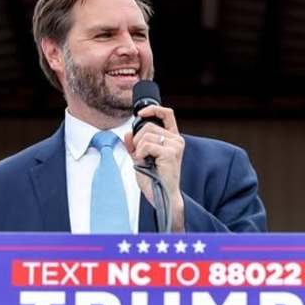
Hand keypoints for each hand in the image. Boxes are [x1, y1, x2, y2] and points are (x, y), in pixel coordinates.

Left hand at [124, 105, 184, 229]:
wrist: (161, 195)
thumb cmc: (154, 179)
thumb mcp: (140, 158)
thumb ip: (134, 145)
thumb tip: (128, 134)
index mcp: (172, 138)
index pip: (167, 114)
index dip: (153, 109)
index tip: (140, 113)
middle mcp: (176, 140)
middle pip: (149, 126)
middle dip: (137, 140)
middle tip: (140, 155)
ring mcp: (175, 146)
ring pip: (146, 135)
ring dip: (139, 148)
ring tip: (144, 161)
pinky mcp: (171, 153)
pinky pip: (147, 145)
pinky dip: (141, 153)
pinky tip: (145, 162)